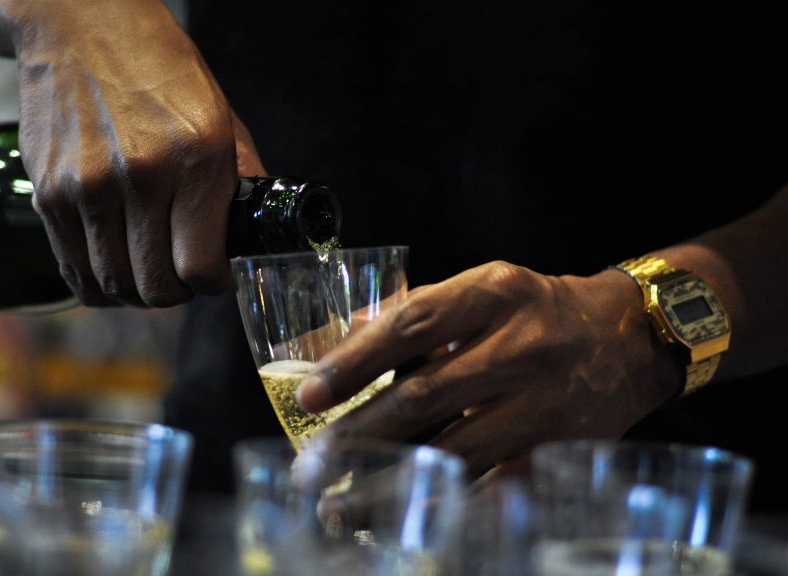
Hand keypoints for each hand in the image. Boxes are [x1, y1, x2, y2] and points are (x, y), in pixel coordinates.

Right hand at [8, 0, 263, 305]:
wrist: (79, 26)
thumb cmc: (157, 68)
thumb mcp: (221, 114)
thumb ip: (241, 178)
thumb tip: (255, 232)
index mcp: (197, 157)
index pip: (200, 266)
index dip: (211, 283)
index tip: (210, 274)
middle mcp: (141, 175)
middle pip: (155, 286)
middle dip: (174, 293)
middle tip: (179, 277)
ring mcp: (87, 187)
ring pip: (113, 284)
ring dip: (134, 292)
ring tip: (145, 271)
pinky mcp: (48, 193)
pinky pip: (73, 269)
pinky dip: (96, 282)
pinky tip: (111, 264)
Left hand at [297, 261, 684, 477]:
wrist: (630, 338)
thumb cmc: (536, 310)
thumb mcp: (481, 287)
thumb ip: (412, 309)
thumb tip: (332, 339)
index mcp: (494, 293)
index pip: (411, 324)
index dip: (354, 362)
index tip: (308, 395)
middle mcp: (522, 346)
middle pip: (425, 395)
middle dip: (359, 434)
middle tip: (310, 465)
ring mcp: (545, 403)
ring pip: (454, 451)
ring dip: (389, 482)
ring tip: (338, 504)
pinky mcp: (559, 449)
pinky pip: (491, 483)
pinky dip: (443, 504)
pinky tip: (404, 518)